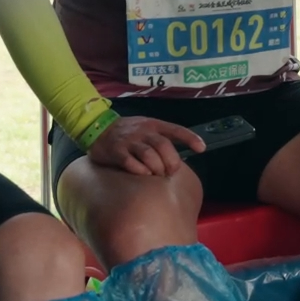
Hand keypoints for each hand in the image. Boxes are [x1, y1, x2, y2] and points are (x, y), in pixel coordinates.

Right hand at [87, 115, 205, 176]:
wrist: (97, 128)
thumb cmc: (128, 133)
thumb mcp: (146, 129)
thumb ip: (161, 140)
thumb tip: (178, 160)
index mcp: (154, 125)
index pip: (175, 130)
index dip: (190, 138)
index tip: (202, 148)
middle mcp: (143, 131)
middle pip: (163, 145)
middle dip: (171, 161)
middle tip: (171, 172)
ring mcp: (129, 141)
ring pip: (149, 154)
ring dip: (157, 167)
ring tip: (158, 175)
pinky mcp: (116, 151)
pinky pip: (130, 162)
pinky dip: (140, 170)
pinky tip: (144, 175)